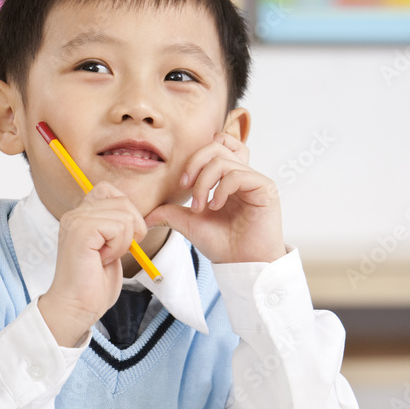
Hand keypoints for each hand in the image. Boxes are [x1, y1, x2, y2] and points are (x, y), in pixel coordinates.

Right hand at [38, 182, 146, 346]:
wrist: (76, 307)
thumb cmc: (93, 283)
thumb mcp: (111, 246)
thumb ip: (117, 224)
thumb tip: (134, 212)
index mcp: (81, 214)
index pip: (111, 190)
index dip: (126, 213)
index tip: (117, 240)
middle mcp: (75, 213)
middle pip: (123, 201)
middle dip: (131, 229)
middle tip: (112, 253)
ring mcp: (76, 220)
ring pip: (124, 215)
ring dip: (123, 242)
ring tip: (104, 257)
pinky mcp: (81, 230)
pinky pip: (118, 227)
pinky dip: (118, 247)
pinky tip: (101, 259)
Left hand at [144, 133, 285, 264]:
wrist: (241, 264)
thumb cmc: (222, 244)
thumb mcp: (189, 223)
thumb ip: (169, 212)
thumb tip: (144, 215)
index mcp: (227, 177)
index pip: (213, 146)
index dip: (194, 159)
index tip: (182, 185)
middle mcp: (242, 174)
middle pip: (217, 144)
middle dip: (194, 163)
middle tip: (186, 187)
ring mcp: (254, 179)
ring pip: (223, 159)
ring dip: (204, 182)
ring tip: (201, 207)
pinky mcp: (265, 187)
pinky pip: (237, 174)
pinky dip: (221, 190)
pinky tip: (216, 207)